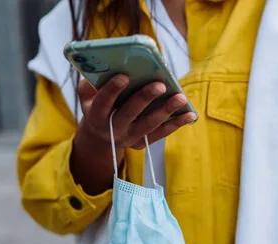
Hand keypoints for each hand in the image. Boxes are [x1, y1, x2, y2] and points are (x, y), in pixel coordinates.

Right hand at [77, 75, 196, 149]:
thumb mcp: (88, 96)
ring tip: (181, 98)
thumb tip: (108, 65)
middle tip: (160, 85)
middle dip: (144, 98)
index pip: (103, 103)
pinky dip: (176, 124)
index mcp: (96, 116)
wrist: (101, 135)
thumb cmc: (97, 105)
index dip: (112, 90)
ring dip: (166, 111)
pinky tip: (190, 115)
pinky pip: (160, 134)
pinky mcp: (141, 143)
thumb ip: (92, 82)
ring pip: (148, 125)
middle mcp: (111, 129)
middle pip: (129, 114)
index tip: (124, 76)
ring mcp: (127, 138)